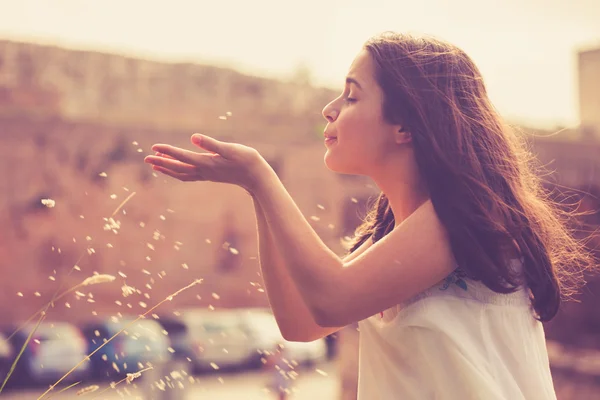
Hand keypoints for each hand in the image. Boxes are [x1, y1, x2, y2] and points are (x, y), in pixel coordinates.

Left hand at [144, 134, 267, 192]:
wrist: (256, 176)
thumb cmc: (246, 159)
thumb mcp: (229, 149)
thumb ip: (211, 144)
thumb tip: (193, 138)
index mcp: (207, 163)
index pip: (182, 157)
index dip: (167, 152)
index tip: (154, 147)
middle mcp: (204, 171)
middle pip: (178, 168)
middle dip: (161, 163)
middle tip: (145, 158)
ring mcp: (207, 175)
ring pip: (182, 174)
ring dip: (168, 169)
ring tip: (155, 165)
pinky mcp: (211, 175)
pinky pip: (189, 175)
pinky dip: (178, 172)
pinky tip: (176, 168)